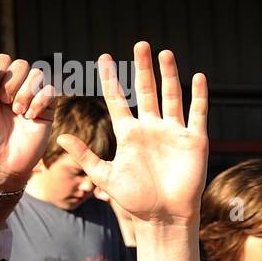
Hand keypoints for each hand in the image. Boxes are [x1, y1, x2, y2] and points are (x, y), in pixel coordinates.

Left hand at [0, 55, 56, 192]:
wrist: (0, 162)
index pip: (3, 60)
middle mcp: (16, 88)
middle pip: (22, 64)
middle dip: (11, 83)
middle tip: (5, 104)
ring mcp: (33, 97)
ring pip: (38, 73)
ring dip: (25, 93)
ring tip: (17, 112)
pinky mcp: (48, 108)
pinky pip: (52, 88)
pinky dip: (40, 100)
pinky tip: (30, 116)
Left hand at [61, 43, 206, 227]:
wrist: (162, 216)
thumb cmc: (134, 198)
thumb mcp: (104, 175)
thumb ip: (85, 155)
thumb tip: (62, 136)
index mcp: (129, 134)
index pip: (118, 100)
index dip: (111, 80)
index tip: (103, 59)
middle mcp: (151, 128)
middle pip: (146, 91)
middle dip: (142, 68)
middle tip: (139, 44)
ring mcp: (173, 132)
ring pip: (171, 96)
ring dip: (169, 74)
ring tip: (164, 52)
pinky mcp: (194, 140)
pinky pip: (198, 113)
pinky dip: (199, 95)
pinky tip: (198, 77)